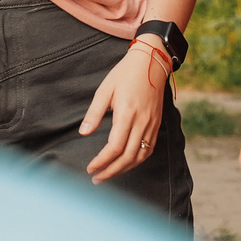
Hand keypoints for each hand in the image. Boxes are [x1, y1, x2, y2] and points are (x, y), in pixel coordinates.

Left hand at [81, 37, 172, 181]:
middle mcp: (142, 122)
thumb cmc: (125, 74)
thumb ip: (94, 113)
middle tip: (96, 178)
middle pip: (127, 157)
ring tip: (109, 174)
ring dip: (124, 169)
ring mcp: (152, 124)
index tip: (91, 168)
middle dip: (111, 171)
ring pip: (140, 156)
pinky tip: (126, 163)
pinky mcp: (156, 124)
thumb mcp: (105, 90)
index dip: (102, 161)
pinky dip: (137, 160)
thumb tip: (84, 133)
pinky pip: (149, 149)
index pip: (115, 147)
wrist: (151, 62)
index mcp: (127, 113)